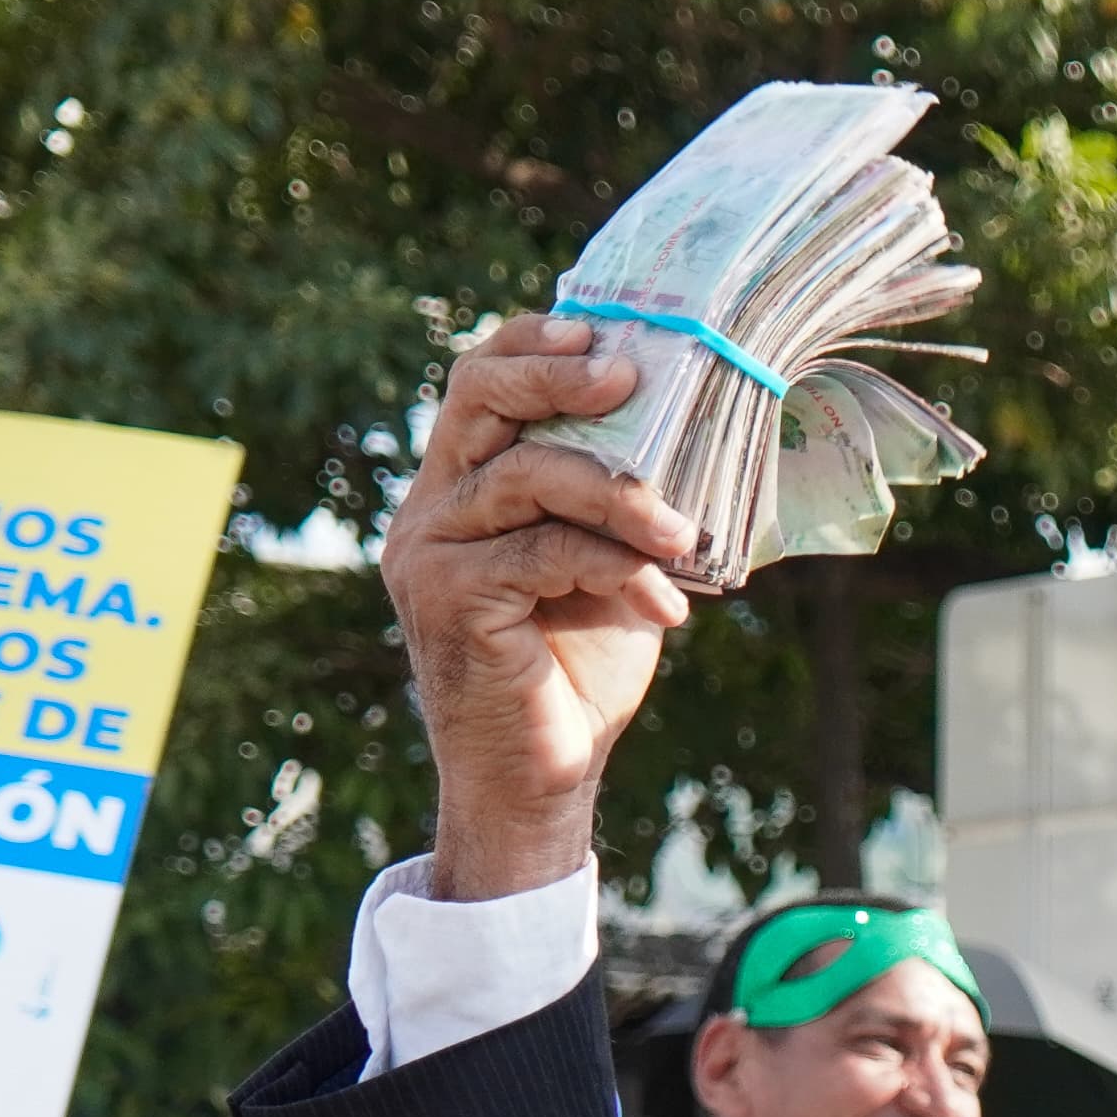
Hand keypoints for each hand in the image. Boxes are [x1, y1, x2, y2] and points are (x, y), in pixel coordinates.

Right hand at [377, 313, 697, 901]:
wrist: (541, 781)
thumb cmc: (577, 671)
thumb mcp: (603, 566)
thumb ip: (611, 502)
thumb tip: (688, 424)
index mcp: (458, 489)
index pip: (477, 382)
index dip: (534, 345)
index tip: (607, 335)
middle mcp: (429, 510)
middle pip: (478, 397)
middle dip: (560, 377)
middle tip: (633, 379)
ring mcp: (429, 553)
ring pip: (528, 476)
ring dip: (622, 496)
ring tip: (686, 537)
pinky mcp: (449, 600)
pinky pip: (545, 552)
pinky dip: (618, 570)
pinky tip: (666, 608)